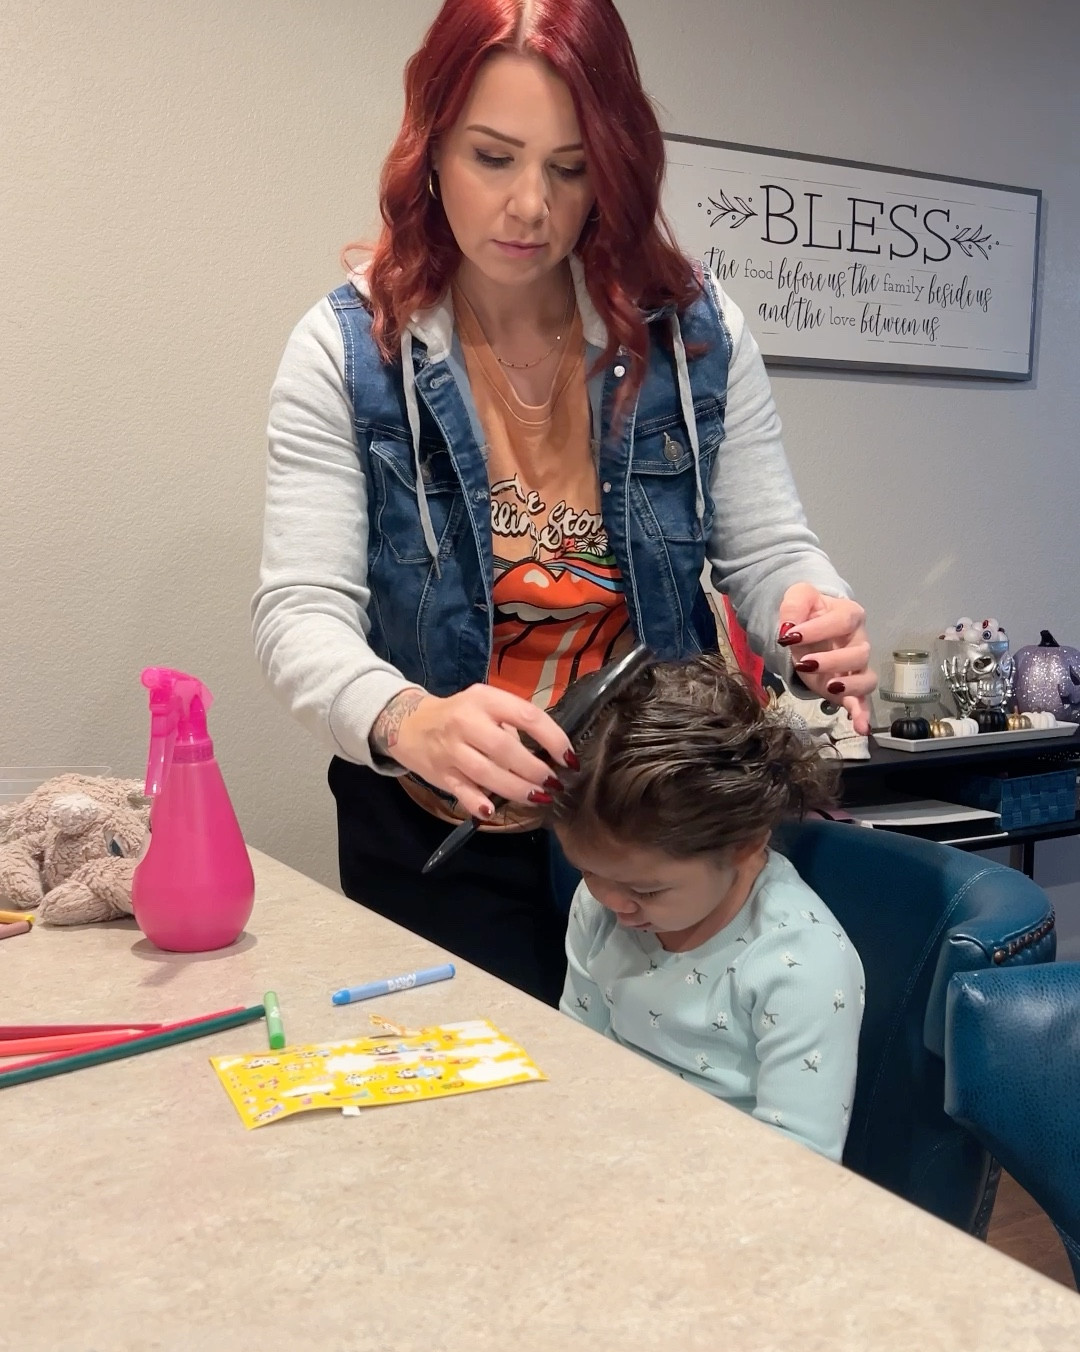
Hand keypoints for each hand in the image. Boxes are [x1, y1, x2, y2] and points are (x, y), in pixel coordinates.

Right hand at [370, 685, 573, 818]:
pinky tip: (491, 811)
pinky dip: (476, 803)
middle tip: (553, 784)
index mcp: (485, 699)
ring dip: (516, 789)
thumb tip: (547, 754)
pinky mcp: (440, 774)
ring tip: (538, 797)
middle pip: (505, 749)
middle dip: (534, 770)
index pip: (526, 715)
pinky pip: (461, 791)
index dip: (553, 738)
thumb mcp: (486, 705)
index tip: (569, 759)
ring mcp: (451, 749)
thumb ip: (512, 724)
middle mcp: (466, 722)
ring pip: (486, 773)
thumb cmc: (460, 715)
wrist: (408, 723)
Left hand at [777, 584, 876, 734]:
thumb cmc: (807, 610)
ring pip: (866, 678)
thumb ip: (793, 607)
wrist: (807, 624)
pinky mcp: (848, 687)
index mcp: (849, 615)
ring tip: (830, 687)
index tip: (789, 636)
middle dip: (832, 660)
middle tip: (804, 663)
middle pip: (859, 653)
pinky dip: (862, 714)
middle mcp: (859, 641)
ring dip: (850, 685)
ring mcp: (856, 666)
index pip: (842, 622)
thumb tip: (789, 628)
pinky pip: (862, 701)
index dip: (818, 630)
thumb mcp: (797, 597)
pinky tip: (859, 727)